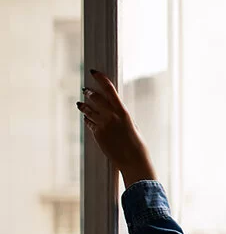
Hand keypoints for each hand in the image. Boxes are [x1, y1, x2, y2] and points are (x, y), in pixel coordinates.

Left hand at [77, 70, 156, 187]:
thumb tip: (113, 110)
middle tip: (86, 90)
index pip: (109, 90)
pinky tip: (86, 118)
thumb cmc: (137, 144)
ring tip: (80, 103)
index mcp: (123, 112)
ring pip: (88, 111)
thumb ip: (121, 116)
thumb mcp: (132, 125)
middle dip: (89, 93)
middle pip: (95, 98)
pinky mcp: (97, 135)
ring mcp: (102, 126)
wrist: (133, 160)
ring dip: (84, 105)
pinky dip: (88, 119)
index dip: (100, 79)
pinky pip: (89, 123)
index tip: (94, 72)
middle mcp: (111, 117)